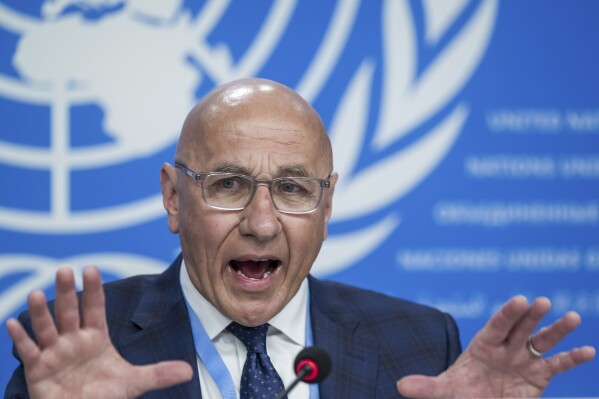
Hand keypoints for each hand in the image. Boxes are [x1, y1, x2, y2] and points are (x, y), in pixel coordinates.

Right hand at [6, 267, 192, 398]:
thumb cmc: (104, 395)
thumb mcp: (133, 382)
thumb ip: (158, 373)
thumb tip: (188, 371)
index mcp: (95, 337)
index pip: (95, 309)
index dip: (94, 290)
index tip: (92, 269)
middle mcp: (73, 340)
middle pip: (69, 312)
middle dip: (67, 292)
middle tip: (65, 269)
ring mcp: (54, 353)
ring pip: (46, 328)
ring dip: (41, 312)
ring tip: (36, 293)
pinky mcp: (38, 370)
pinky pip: (28, 352)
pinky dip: (21, 338)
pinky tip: (12, 322)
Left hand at [397, 296, 594, 397]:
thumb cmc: (461, 393)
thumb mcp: (444, 391)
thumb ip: (426, 387)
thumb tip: (400, 386)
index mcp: (483, 344)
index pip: (496, 325)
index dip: (508, 313)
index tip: (520, 300)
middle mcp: (506, 347)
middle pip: (520, 328)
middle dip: (531, 316)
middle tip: (542, 302)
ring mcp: (523, 359)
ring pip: (542, 341)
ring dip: (556, 330)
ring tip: (572, 317)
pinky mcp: (538, 376)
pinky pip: (557, 365)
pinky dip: (572, 358)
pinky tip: (587, 351)